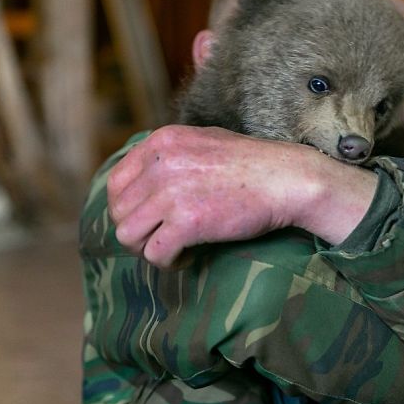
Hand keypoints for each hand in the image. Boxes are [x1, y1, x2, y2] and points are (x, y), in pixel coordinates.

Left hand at [107, 125, 376, 266]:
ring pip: (128, 235)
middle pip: (120, 211)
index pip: (116, 181)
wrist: (286, 179)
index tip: (147, 219)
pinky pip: (154, 253)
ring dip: (148, 247)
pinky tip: (187, 256)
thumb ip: (172, 153)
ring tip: (173, 248)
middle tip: (162, 238)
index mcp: (162, 142)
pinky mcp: (187, 222)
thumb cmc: (254, 163)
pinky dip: (168, 262)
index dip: (126, 207)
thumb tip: (146, 177)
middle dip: (138, 230)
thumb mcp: (205, 141)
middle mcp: (161, 164)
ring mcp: (171, 193)